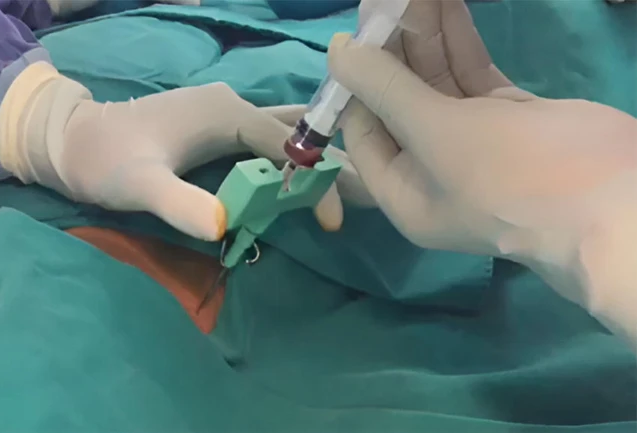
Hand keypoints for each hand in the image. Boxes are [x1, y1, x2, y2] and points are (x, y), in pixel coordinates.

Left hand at [5, 77, 347, 240]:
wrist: (74, 141)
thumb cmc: (107, 162)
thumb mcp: (140, 186)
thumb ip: (179, 203)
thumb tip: (223, 226)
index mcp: (226, 113)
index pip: (288, 145)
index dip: (314, 180)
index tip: (332, 220)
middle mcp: (234, 106)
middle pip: (298, 133)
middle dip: (332, 163)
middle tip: (368, 195)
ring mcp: (227, 114)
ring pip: (288, 134)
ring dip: (317, 160)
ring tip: (352, 187)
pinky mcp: (220, 127)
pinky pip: (270, 140)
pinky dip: (294, 160)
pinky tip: (307, 180)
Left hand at [328, 0, 635, 291]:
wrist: (613, 198)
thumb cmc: (510, 175)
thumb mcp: (436, 134)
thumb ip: (386, 89)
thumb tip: (338, 51)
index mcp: (405, 193)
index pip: (365, 134)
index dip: (356, 88)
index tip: (352, 42)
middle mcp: (433, 170)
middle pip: (401, 103)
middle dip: (391, 53)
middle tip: (380, 4)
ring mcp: (474, 142)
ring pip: (438, 84)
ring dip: (425, 37)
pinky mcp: (509, 117)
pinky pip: (472, 76)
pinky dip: (459, 42)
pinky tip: (444, 6)